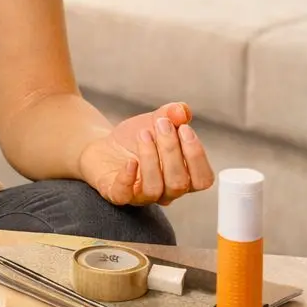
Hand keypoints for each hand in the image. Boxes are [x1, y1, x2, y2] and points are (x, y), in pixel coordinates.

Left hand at [78, 101, 214, 206]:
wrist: (104, 145)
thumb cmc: (137, 138)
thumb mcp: (156, 121)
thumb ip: (172, 115)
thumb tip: (181, 110)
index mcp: (184, 176)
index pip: (203, 179)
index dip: (197, 156)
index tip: (184, 128)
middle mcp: (166, 191)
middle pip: (178, 182)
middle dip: (171, 150)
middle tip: (161, 124)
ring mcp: (141, 196)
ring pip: (154, 188)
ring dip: (150, 158)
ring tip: (143, 134)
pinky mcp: (117, 194)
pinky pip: (124, 194)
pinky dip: (128, 177)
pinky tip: (129, 161)